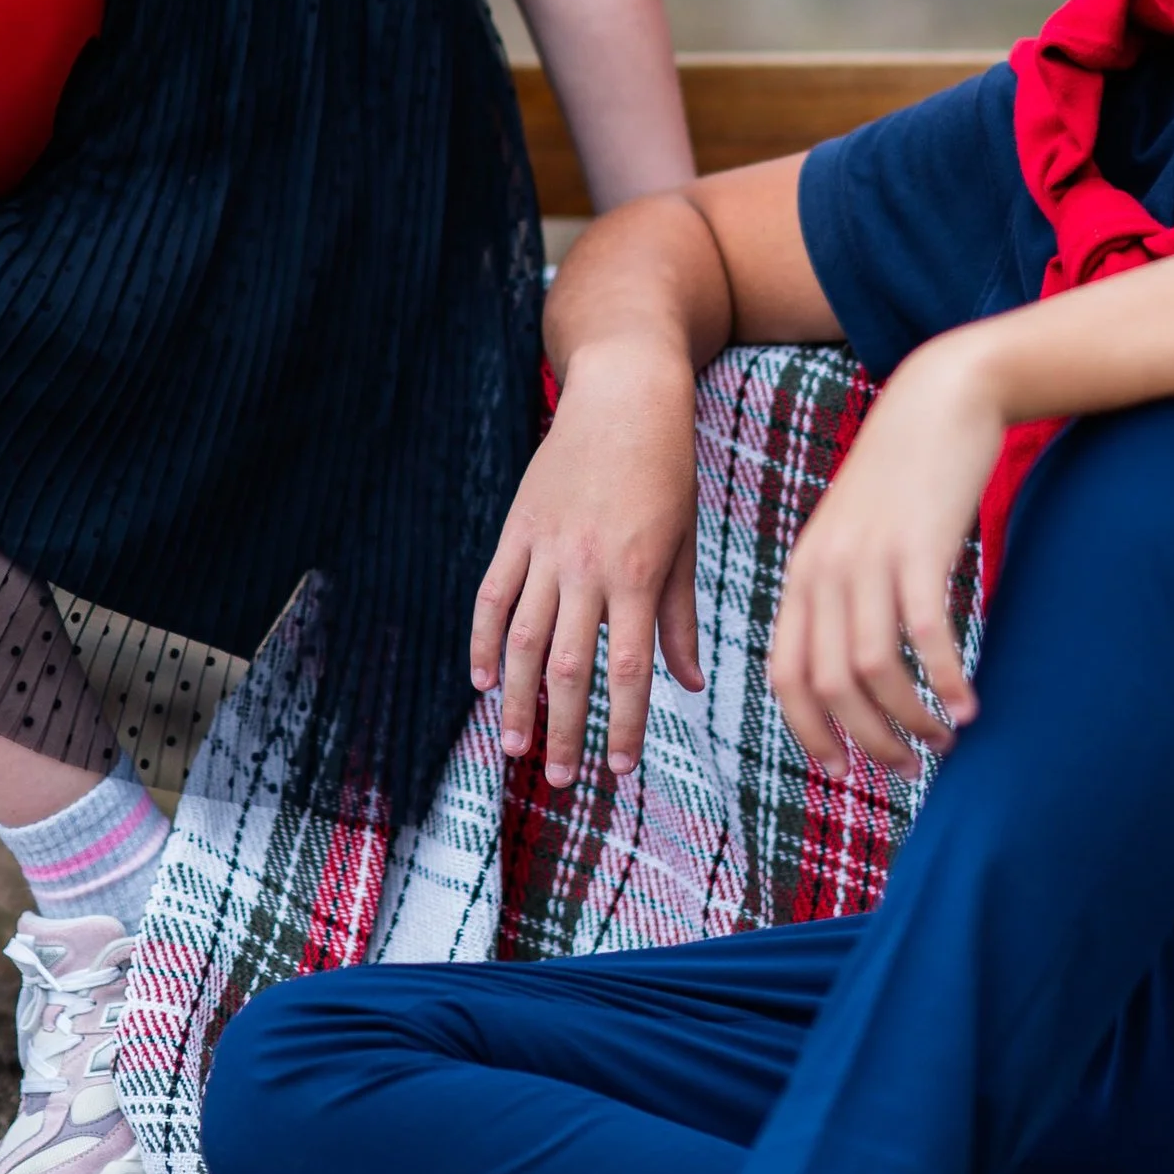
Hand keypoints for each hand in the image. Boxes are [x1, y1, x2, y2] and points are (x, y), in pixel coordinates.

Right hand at [472, 335, 703, 784]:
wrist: (624, 392)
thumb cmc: (667, 466)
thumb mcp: (684, 538)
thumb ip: (679, 615)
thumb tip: (689, 684)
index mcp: (638, 572)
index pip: (630, 668)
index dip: (624, 725)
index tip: (620, 770)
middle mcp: (588, 566)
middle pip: (570, 667)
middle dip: (564, 730)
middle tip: (560, 781)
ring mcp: (546, 547)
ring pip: (525, 640)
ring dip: (519, 700)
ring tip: (515, 749)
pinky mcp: (517, 528)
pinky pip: (493, 596)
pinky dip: (485, 641)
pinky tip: (484, 682)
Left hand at [768, 329, 1003, 782]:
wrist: (942, 398)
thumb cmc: (907, 476)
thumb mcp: (857, 534)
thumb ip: (846, 592)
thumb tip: (856, 667)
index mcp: (804, 573)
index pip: (786, 675)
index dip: (811, 732)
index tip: (843, 771)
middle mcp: (825, 570)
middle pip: (829, 685)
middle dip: (868, 740)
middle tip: (907, 768)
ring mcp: (870, 558)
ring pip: (873, 670)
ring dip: (910, 719)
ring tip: (946, 739)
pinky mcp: (919, 546)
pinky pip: (925, 635)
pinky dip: (945, 680)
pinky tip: (971, 704)